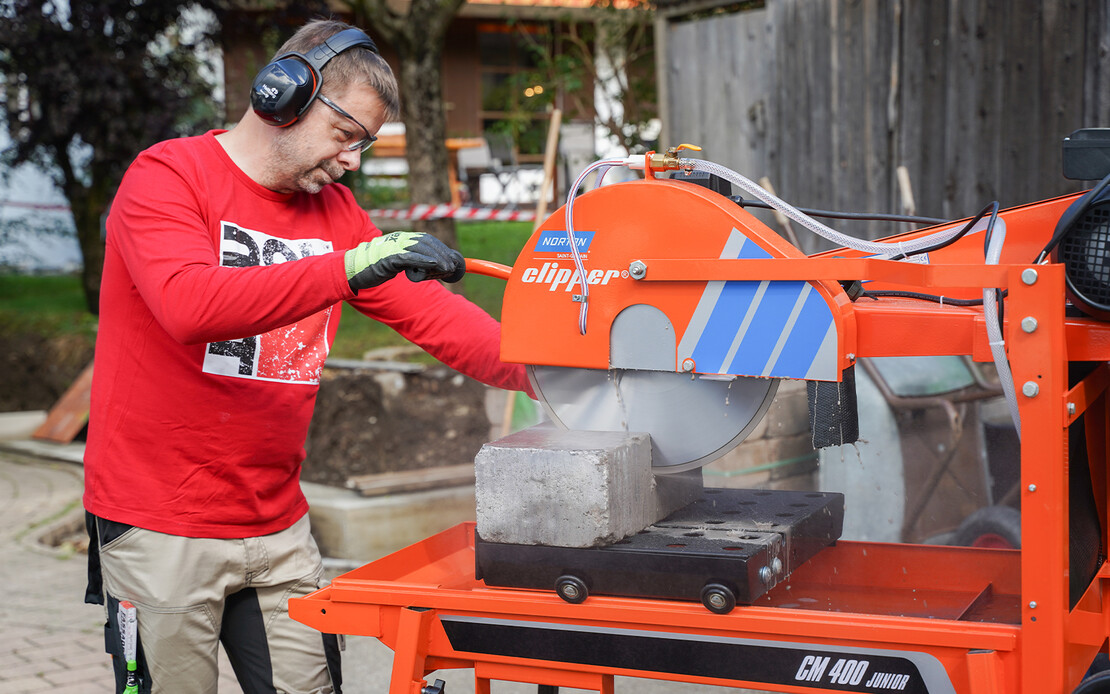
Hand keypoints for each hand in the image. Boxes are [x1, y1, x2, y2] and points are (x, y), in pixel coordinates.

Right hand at [344, 232, 465, 290]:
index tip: (452, 260)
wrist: (352, 270)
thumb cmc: (375, 268)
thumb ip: (411, 262)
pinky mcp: (388, 257)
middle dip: (442, 253)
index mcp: (401, 238)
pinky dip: (423, 261)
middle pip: (426, 242)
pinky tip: (433, 265)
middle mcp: (399, 239)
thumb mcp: (397, 263)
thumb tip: (431, 268)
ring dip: (437, 258)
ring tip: (447, 269)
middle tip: (453, 266)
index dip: (441, 249)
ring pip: (420, 249)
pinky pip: (408, 258)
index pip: (426, 239)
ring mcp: (393, 246)